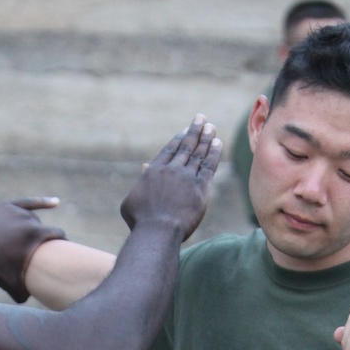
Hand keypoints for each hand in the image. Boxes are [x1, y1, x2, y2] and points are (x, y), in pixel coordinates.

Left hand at [0, 198, 66, 301]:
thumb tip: (39, 300)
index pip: (58, 235)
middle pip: (46, 228)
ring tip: (27, 243)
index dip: (63, 244)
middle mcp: (28, 219)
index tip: (64, 252)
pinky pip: (28, 202)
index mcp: (35, 234)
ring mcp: (17, 211)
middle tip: (45, 252)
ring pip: (34, 220)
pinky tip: (56, 203)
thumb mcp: (10, 284)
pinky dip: (42, 203)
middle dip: (48, 239)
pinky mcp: (8, 206)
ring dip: (35, 229)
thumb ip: (26, 294)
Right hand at [120, 116, 222, 239]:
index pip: (170, 150)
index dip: (179, 139)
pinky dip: (214, 153)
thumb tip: (144, 167)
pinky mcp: (200, 188)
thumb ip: (140, 182)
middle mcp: (172, 170)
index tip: (186, 130)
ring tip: (211, 127)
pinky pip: (209, 166)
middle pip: (186, 147)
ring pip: (199, 154)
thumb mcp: (131, 201)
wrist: (157, 231)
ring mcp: (187, 177)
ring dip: (206, 138)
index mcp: (154, 171)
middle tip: (202, 119)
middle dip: (195, 131)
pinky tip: (218, 143)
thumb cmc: (140, 221)